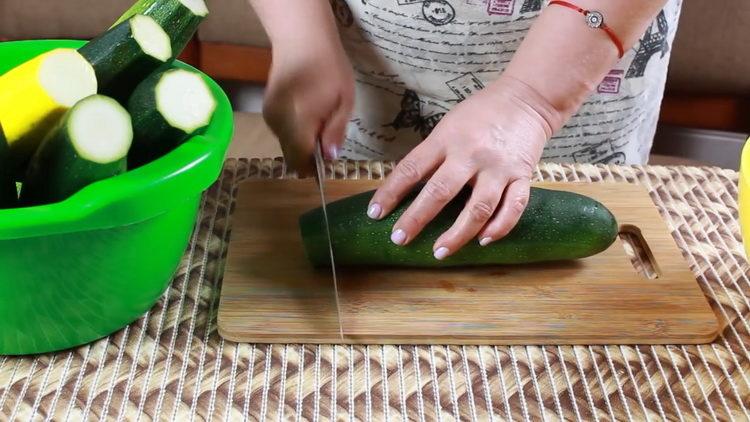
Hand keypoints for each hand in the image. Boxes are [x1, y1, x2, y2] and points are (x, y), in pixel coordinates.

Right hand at [262, 29, 353, 174]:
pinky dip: (294, 132)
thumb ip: (335, 131)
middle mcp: (279, 123)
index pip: (301, 159)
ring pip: (286, 145)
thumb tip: (329, 158)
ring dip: (301, 144)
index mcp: (299, 122)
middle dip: (308, 157)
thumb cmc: (329, 68)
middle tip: (326, 142)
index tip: (326, 164)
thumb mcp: (344, 101)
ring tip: (319, 124)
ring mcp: (270, 117)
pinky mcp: (267, 110)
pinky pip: (281, 132)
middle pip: (291, 155)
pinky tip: (306, 115)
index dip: (313, 168)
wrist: (301, 40)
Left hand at [368, 76, 559, 259]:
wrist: (527, 99)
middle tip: (399, 239)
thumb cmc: (481, 114)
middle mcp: (471, 155)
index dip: (390, 193)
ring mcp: (498, 168)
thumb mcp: (448, 126)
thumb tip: (405, 188)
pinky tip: (483, 240)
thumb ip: (431, 155)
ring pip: (477, 208)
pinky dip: (499, 227)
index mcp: (446, 140)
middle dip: (416, 219)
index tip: (375, 214)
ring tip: (439, 251)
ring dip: (457, 234)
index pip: (411, 169)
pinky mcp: (523, 176)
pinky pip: (513, 208)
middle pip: (440, 191)